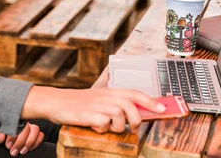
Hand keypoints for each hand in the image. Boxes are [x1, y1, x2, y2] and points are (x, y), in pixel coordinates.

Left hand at [0, 122, 43, 155]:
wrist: (1, 140)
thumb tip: (1, 137)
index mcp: (13, 118)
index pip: (17, 122)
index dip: (13, 135)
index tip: (8, 145)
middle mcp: (23, 121)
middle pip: (27, 127)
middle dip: (20, 141)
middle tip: (13, 151)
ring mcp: (30, 127)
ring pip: (36, 129)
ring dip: (29, 142)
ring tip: (21, 151)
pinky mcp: (35, 134)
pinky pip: (41, 135)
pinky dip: (36, 142)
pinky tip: (28, 149)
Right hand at [21, 86, 165, 133]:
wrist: (57, 102)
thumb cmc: (80, 103)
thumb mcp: (100, 99)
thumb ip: (116, 104)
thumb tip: (137, 113)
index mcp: (111, 91)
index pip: (136, 93)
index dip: (151, 101)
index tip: (163, 109)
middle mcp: (107, 96)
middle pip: (132, 108)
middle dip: (136, 121)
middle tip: (132, 128)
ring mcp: (99, 105)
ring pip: (120, 118)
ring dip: (116, 127)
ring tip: (106, 126)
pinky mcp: (91, 115)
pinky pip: (105, 125)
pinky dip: (101, 129)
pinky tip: (94, 126)